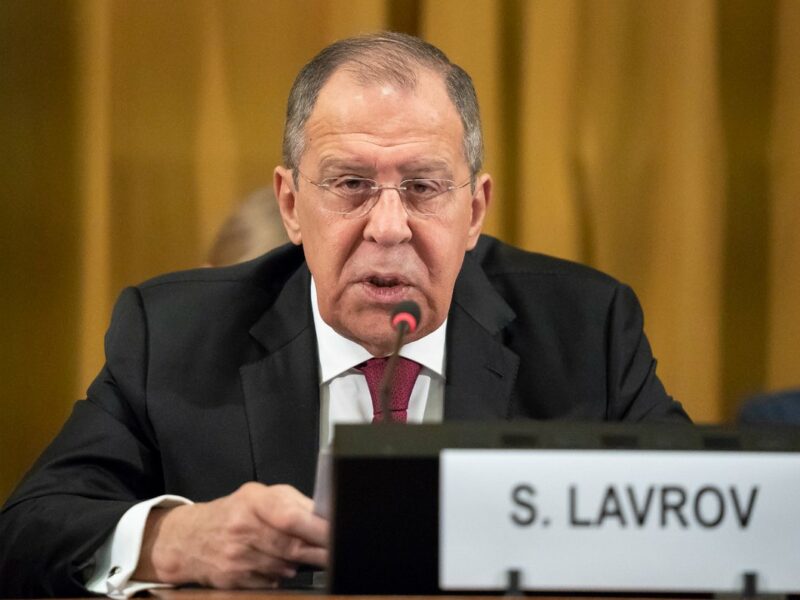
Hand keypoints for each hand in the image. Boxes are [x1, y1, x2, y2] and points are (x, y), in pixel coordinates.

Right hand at [134, 482, 327, 588]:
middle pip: (291, 546)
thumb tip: (324, 518)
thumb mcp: (259, 496)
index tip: (337, 535)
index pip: (291, 517)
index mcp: (254, 501)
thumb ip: (293, 503)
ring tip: (300, 555)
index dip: (317, 530)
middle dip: (318, 552)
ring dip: (298, 564)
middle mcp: (243, 528)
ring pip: (283, 566)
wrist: (189, 538)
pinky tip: (278, 566)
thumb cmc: (234, 512)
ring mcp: (237, 556)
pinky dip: (280, 575)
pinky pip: (270, 581)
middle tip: (335, 553)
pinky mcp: (234, 579)